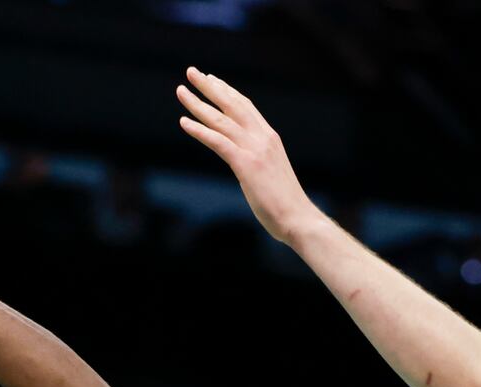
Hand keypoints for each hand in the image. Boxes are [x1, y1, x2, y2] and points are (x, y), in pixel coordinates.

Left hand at [176, 67, 321, 244]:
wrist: (299, 219)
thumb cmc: (285, 204)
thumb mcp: (270, 174)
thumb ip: (257, 163)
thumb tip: (244, 165)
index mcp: (270, 138)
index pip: (245, 107)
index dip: (227, 92)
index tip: (212, 80)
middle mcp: (263, 138)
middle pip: (232, 104)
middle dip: (210, 87)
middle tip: (191, 72)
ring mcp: (255, 150)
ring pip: (221, 120)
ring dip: (198, 104)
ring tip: (181, 91)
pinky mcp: (246, 165)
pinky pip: (218, 142)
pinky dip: (200, 130)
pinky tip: (184, 122)